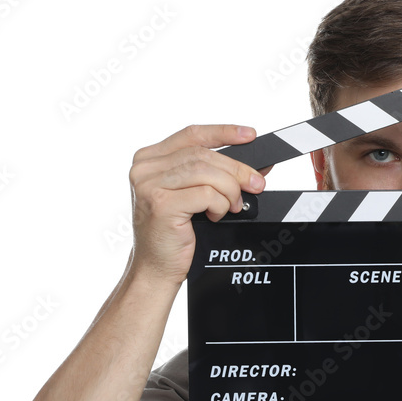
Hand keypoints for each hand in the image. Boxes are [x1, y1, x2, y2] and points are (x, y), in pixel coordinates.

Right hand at [127, 124, 271, 286]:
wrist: (155, 268)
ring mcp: (149, 185)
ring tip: (233, 206)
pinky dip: (219, 205)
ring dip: (229, 190)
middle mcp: (145, 168)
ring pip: (206, 172)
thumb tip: (256, 167)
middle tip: (256, 184)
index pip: (192, 135)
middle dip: (236, 169)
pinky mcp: (160, 203)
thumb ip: (216, 176)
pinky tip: (216, 216)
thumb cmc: (173, 234)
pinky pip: (206, 193)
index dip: (223, 132)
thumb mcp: (195, 197)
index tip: (249, 135)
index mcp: (150, 159)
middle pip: (203, 154)